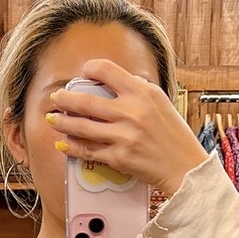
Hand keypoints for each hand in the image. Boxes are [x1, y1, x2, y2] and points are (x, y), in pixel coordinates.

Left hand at [47, 60, 208, 198]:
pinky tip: (64, 143)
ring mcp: (123, 136)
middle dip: (65, 99)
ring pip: (83, 126)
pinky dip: (73, 147)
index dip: (89, 70)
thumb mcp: (159, 102)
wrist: (185, 167)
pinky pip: (89, 151)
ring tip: (53, 119)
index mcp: (141, 92)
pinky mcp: (119, 158)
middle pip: (87, 100)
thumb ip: (137, 91)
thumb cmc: (173, 135)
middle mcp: (131, 111)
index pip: (106, 70)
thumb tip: (114, 82)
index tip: (82, 75)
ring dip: (63, 122)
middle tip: (56, 99)